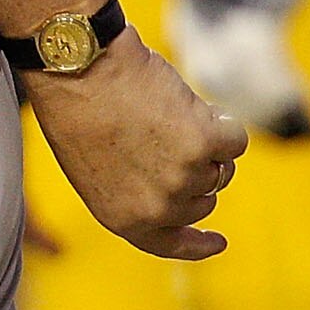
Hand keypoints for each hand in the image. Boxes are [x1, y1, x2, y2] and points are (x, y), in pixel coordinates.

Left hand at [21, 32, 248, 259]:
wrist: (77, 65)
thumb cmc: (75, 106)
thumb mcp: (93, 165)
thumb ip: (131, 187)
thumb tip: (169, 181)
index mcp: (123, 218)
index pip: (171, 244)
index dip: (198, 244)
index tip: (219, 241)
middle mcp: (157, 208)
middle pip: (202, 199)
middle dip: (194, 171)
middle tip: (166, 132)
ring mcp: (183, 178)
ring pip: (220, 167)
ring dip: (206, 142)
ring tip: (165, 111)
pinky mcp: (204, 143)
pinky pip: (233, 139)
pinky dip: (222, 121)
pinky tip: (191, 103)